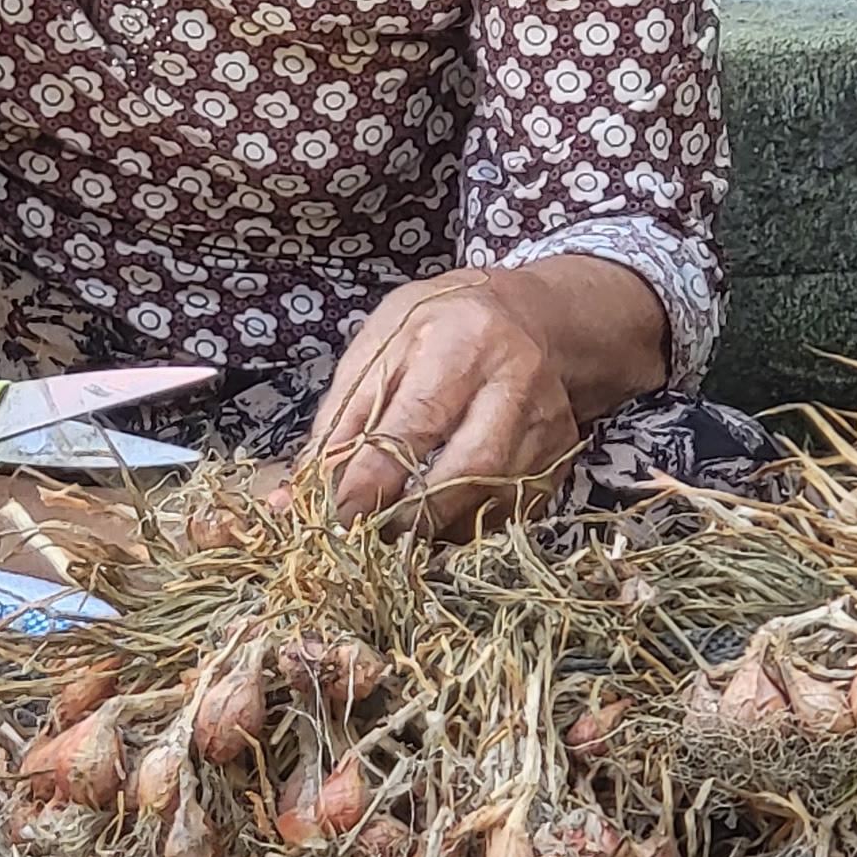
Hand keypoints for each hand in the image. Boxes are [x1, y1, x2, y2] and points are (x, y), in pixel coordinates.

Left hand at [295, 260, 659, 538]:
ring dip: (438, 529)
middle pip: (469, 468)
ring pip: (493, 499)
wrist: (528, 316)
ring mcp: (548, 422)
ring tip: (397, 533)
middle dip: (412, 516)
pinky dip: (468, 527)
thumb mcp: (379, 348)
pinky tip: (440, 521)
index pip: (417, 422)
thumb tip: (295, 493)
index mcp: (463, 341)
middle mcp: (516, 381)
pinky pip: (512, 512)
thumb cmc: (437, 329)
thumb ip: (341, 421)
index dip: (373, 479)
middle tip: (368, 539)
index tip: (336, 519)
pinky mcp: (562, 456)